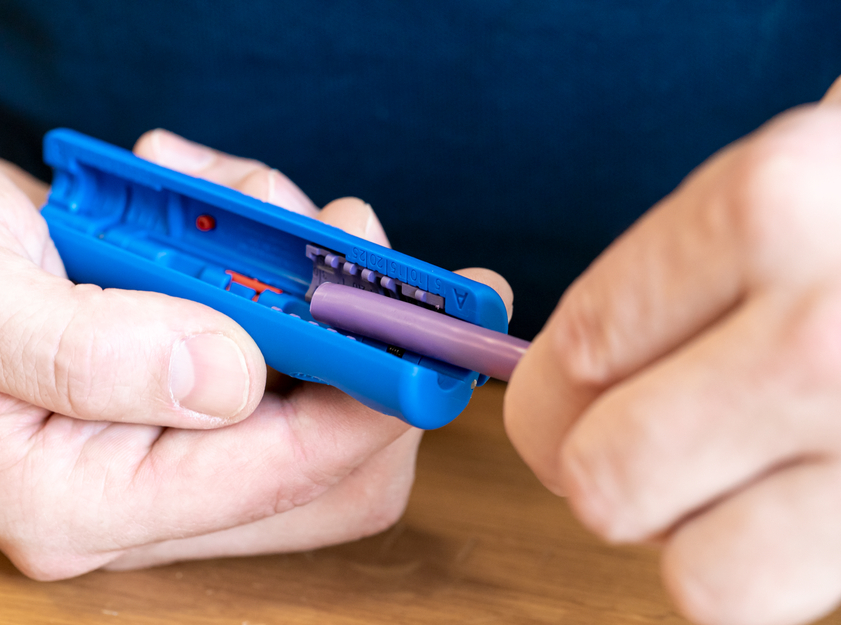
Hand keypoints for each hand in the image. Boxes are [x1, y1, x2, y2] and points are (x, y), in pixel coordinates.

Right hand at [0, 130, 423, 578]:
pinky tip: (212, 197)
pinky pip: (280, 344)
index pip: (276, 479)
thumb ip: (92, 356)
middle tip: (359, 248)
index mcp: (80, 500)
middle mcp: (138, 489)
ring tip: (246, 195)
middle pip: (328, 468)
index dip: (367, 407)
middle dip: (367, 354)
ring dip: (314, 287)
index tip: (420, 331)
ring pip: (318, 400)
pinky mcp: (184, 387)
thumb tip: (234, 378)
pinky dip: (273, 260)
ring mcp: (167, 441)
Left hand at [504, 80, 840, 624]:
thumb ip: (677, 281)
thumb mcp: (799, 184)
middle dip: (609, 474)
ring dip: (703, 540)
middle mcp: (827, 337)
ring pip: (702, 580)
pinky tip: (828, 500)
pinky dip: (791, 570)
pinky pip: (799, 604)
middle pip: (609, 477)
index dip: (548, 400)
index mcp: (766, 210)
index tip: (563, 411)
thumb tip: (561, 380)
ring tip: (757, 481)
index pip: (576, 350)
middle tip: (654, 448)